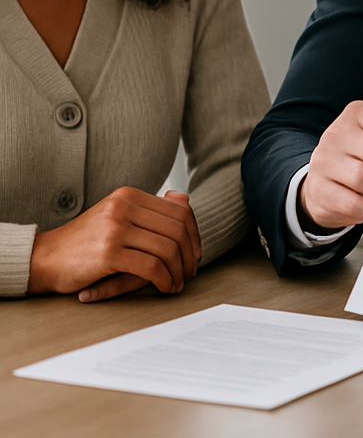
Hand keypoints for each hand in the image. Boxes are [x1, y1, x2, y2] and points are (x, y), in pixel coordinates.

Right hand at [27, 187, 201, 301]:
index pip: (179, 211)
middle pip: (177, 229)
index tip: (195, 252)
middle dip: (190, 254)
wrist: (45, 258)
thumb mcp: (118, 216)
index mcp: (129, 195)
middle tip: (191, 271)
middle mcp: (124, 206)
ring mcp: (115, 228)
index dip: (194, 234)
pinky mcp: (108, 253)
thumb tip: (186, 200)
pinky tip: (164, 287)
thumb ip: (150, 210)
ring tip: (178, 283)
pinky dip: (164, 279)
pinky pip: (150, 267)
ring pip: (167, 248)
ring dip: (178, 270)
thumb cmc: (86, 241)